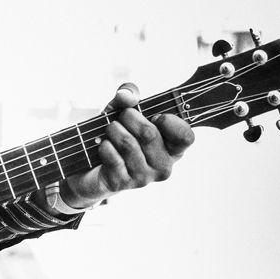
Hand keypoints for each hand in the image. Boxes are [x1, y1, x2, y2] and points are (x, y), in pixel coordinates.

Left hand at [60, 83, 194, 208]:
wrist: (93, 167)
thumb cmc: (118, 134)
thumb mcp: (123, 110)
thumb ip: (129, 95)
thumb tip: (126, 96)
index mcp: (174, 149)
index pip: (186, 137)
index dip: (168, 121)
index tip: (155, 116)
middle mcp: (163, 166)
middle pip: (149, 134)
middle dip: (129, 117)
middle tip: (121, 118)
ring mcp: (143, 177)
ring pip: (127, 143)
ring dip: (113, 130)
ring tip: (110, 130)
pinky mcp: (122, 183)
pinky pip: (112, 155)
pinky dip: (103, 145)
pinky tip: (103, 146)